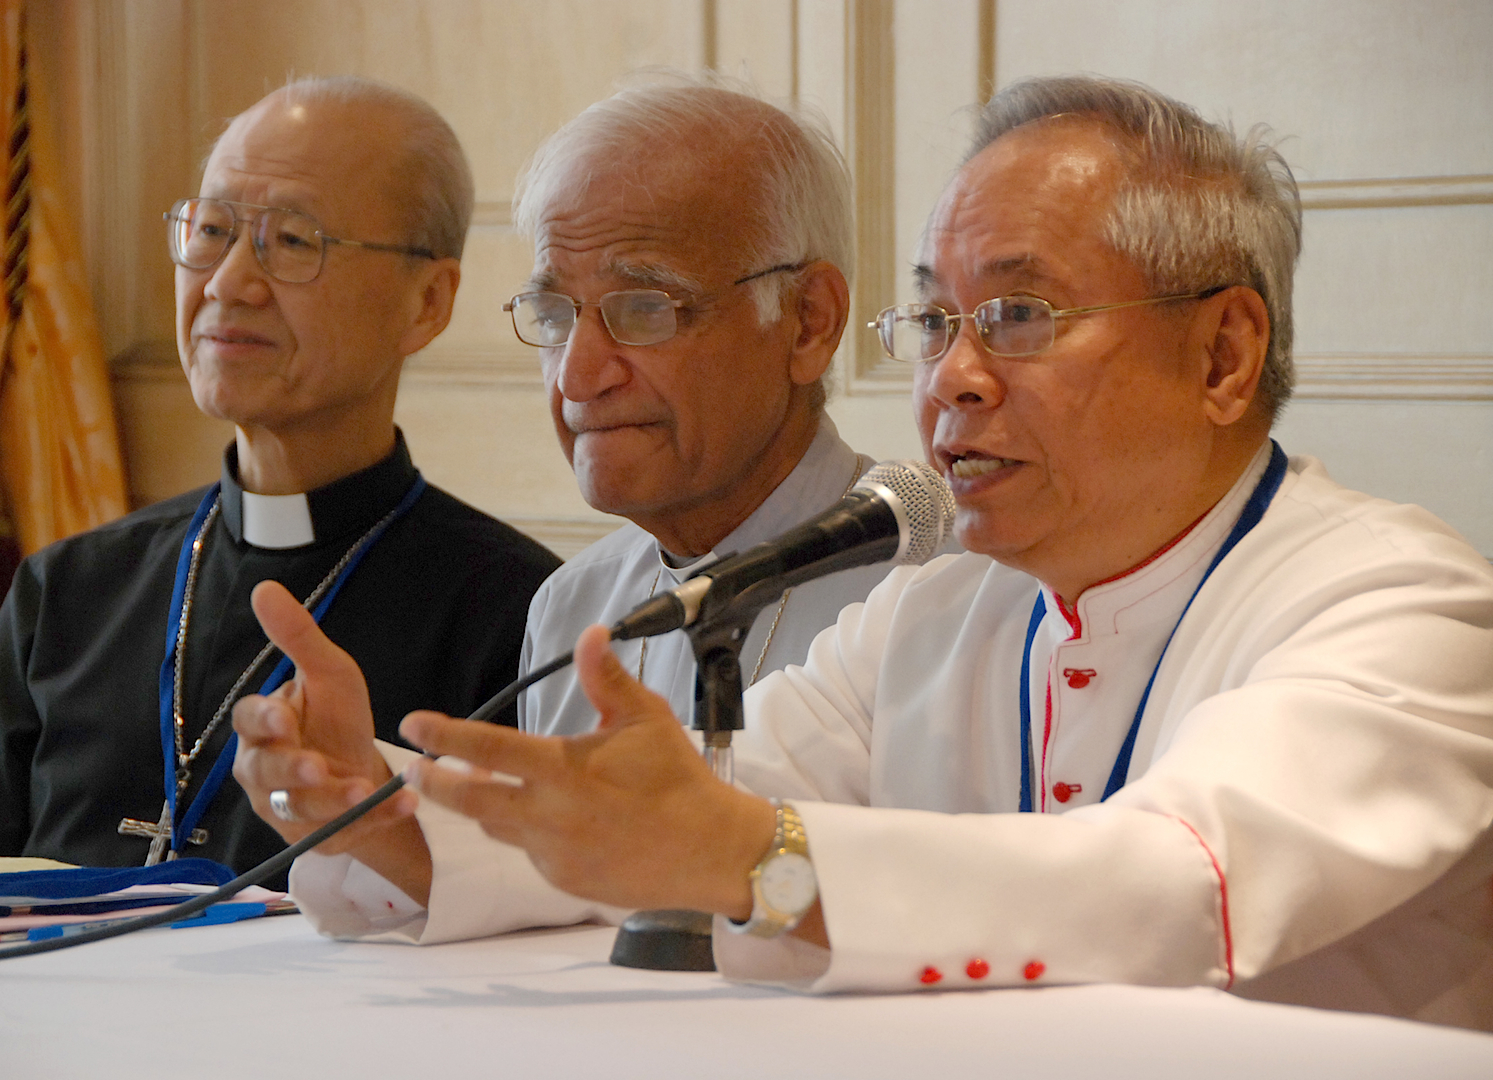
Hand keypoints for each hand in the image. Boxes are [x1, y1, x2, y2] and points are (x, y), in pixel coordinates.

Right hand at [232, 580, 430, 900]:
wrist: (363, 771)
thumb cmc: (336, 718)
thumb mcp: (328, 673)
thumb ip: (298, 637)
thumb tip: (264, 588)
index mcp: (261, 729)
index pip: (248, 722)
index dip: (263, 722)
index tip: (284, 718)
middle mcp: (264, 772)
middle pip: (265, 773)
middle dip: (291, 770)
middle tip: (317, 766)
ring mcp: (288, 809)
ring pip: (298, 809)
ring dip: (332, 801)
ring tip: (365, 791)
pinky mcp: (320, 836)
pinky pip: (345, 830)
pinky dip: (377, 816)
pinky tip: (406, 801)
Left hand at [401, 624, 776, 916]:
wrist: (710, 850)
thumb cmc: (678, 779)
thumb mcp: (646, 718)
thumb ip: (606, 679)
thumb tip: (590, 634)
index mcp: (563, 770)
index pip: (487, 748)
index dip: (444, 735)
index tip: (414, 725)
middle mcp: (549, 816)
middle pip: (468, 800)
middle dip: (434, 783)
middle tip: (416, 769)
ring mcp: (553, 854)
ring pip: (500, 826)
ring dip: (488, 805)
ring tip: (489, 784)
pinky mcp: (564, 881)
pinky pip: (532, 853)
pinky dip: (532, 833)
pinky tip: (557, 819)